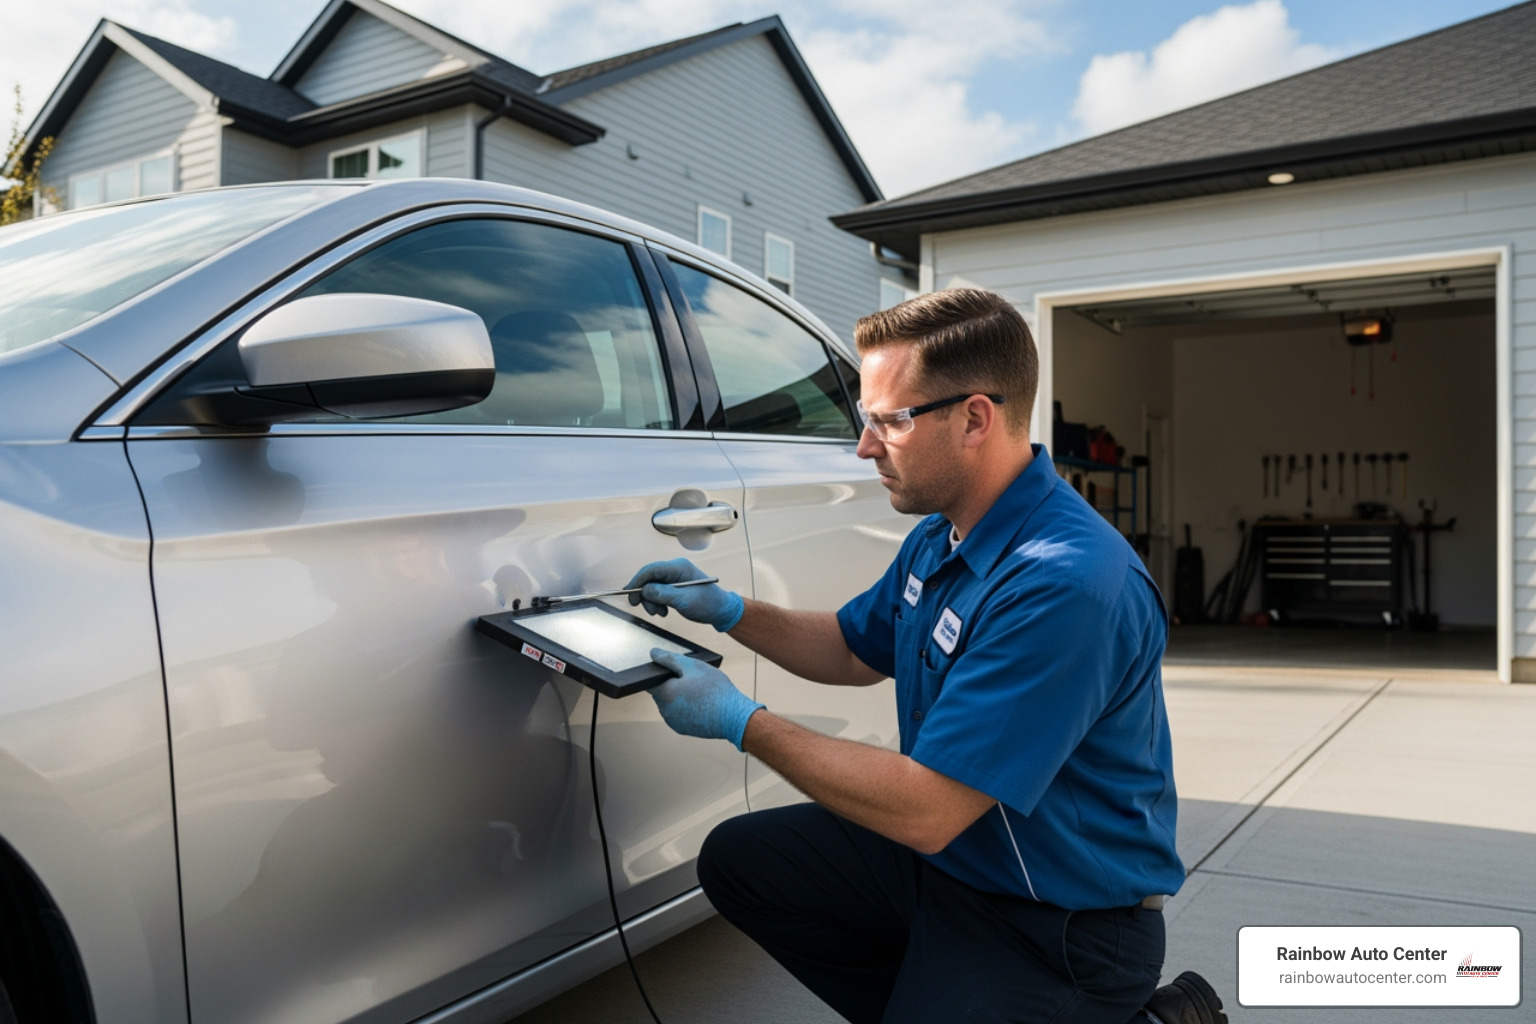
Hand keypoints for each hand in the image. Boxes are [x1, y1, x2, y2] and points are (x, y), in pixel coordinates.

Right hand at [625, 558, 743, 631]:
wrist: (720, 610)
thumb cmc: (707, 603)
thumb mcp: (684, 600)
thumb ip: (663, 594)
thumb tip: (644, 590)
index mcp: (679, 567)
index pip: (651, 569)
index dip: (638, 581)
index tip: (630, 594)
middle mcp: (675, 569)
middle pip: (649, 578)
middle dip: (645, 594)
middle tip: (643, 608)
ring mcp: (674, 577)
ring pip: (652, 586)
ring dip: (651, 601)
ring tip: (660, 613)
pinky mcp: (674, 586)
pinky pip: (658, 591)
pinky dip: (657, 602)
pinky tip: (663, 611)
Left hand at [649, 649, 763, 749]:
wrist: (733, 717)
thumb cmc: (715, 690)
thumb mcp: (694, 667)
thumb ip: (670, 659)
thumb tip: (653, 653)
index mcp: (664, 694)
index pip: (651, 680)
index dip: (664, 674)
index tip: (679, 672)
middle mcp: (664, 710)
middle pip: (662, 692)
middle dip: (674, 685)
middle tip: (694, 681)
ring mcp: (673, 722)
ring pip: (671, 704)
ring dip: (680, 697)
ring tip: (699, 693)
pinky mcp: (683, 729)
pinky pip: (679, 714)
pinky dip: (686, 708)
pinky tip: (701, 704)